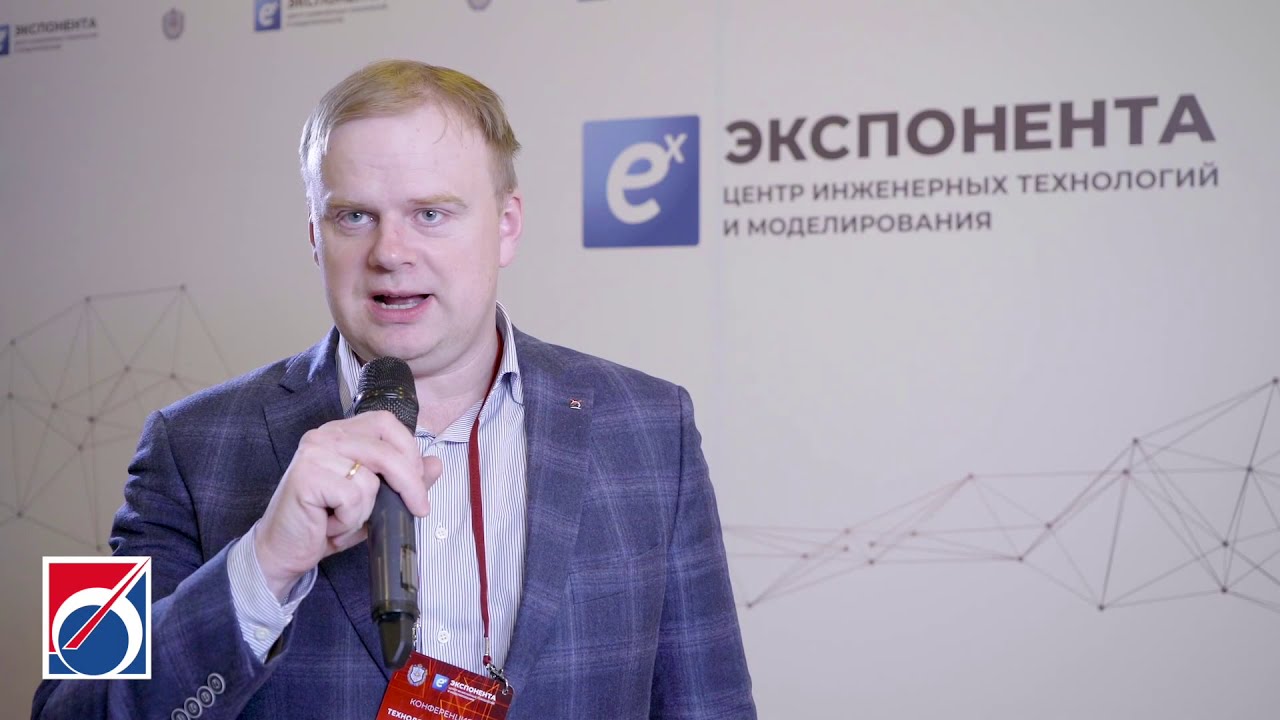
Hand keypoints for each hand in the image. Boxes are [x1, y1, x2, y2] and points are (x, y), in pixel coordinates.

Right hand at [253, 410, 442, 600]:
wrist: (283, 551)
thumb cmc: (325, 523)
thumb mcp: (373, 500)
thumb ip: (402, 480)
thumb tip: (436, 464)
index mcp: (341, 433)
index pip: (387, 423)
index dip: (410, 450)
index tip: (420, 481)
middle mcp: (325, 435)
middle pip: (386, 448)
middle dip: (410, 482)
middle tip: (419, 508)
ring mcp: (314, 453)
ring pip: (371, 479)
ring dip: (366, 511)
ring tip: (342, 519)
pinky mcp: (307, 476)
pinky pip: (354, 498)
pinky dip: (349, 520)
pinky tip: (329, 524)